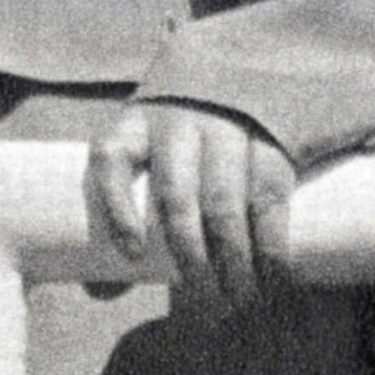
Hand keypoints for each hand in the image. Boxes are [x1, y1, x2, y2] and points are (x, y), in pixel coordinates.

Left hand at [86, 98, 296, 318]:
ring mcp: (224, 126)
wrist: (233, 72)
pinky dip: (273, 244)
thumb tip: (99, 290)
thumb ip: (124, 223)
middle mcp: (175, 123)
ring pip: (225, 201)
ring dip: (234, 261)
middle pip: (176, 195)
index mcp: (132, 127)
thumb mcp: (143, 163)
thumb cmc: (172, 146)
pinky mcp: (268, 136)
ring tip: (241, 302)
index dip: (115, 207)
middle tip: (205, 302)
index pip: (110, 158)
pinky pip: (269, 194)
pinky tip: (275, 279)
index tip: (133, 254)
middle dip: (190, 256)